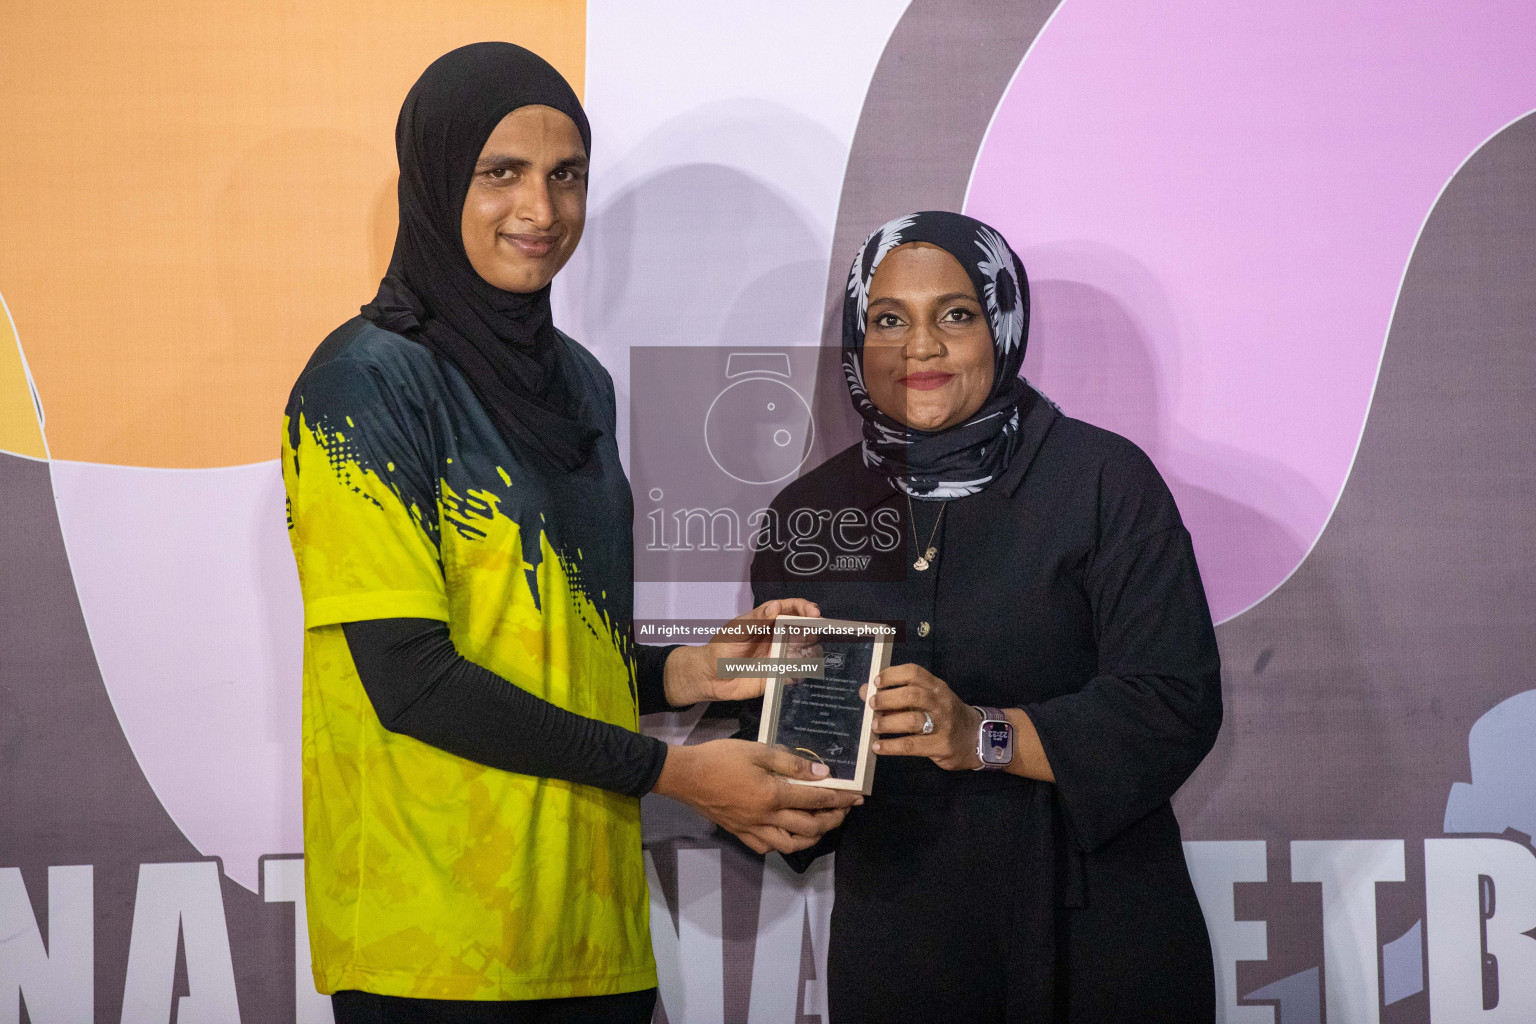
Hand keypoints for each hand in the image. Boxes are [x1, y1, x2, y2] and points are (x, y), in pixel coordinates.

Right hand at [652, 739, 859, 854]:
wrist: (685, 776)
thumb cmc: (721, 757)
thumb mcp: (757, 751)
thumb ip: (790, 763)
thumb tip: (822, 774)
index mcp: (772, 795)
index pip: (815, 799)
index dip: (840, 799)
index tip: (856, 796)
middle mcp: (766, 818)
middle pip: (809, 827)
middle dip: (833, 819)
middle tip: (845, 811)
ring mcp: (753, 830)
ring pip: (791, 844)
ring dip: (813, 837)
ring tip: (823, 825)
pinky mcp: (740, 834)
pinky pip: (768, 847)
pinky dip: (784, 844)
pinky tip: (789, 834)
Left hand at [662, 598, 820, 705]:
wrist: (711, 677)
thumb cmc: (721, 648)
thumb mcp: (736, 630)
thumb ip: (755, 620)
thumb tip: (775, 607)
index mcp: (768, 621)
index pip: (792, 609)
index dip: (805, 608)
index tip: (813, 612)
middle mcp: (778, 637)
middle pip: (804, 629)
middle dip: (812, 629)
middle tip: (812, 634)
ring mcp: (780, 655)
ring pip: (805, 650)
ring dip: (810, 650)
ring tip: (806, 653)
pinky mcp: (779, 675)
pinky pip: (796, 673)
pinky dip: (800, 672)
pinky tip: (795, 672)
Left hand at [864, 663, 982, 770]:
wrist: (975, 738)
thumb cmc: (943, 716)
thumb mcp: (926, 700)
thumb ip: (897, 695)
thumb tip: (865, 692)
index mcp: (936, 687)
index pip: (914, 673)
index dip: (893, 675)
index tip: (876, 682)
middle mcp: (941, 702)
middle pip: (912, 695)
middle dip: (887, 699)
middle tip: (872, 704)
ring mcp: (943, 724)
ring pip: (912, 720)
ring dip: (888, 723)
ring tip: (874, 726)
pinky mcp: (941, 745)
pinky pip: (912, 745)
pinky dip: (891, 746)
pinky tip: (878, 746)